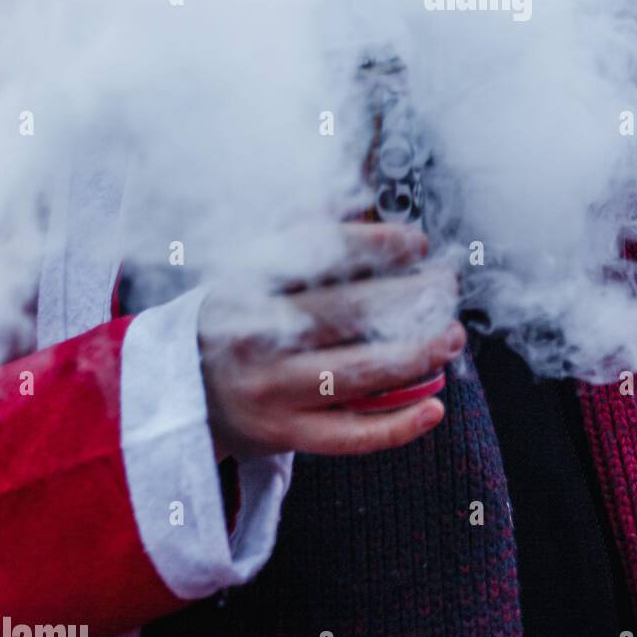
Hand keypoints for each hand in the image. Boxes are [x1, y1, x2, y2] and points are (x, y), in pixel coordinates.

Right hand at [198, 224, 463, 458]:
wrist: (183, 393)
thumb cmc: (237, 321)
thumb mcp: (251, 271)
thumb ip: (301, 236)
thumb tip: (358, 201)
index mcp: (249, 285)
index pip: (319, 256)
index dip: (376, 245)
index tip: (418, 244)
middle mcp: (257, 335)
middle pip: (348, 312)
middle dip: (409, 298)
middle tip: (448, 287)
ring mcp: (271, 389)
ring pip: (356, 372)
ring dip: (415, 355)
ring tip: (452, 338)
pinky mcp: (285, 434)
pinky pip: (349, 435)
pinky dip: (397, 425)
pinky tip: (434, 407)